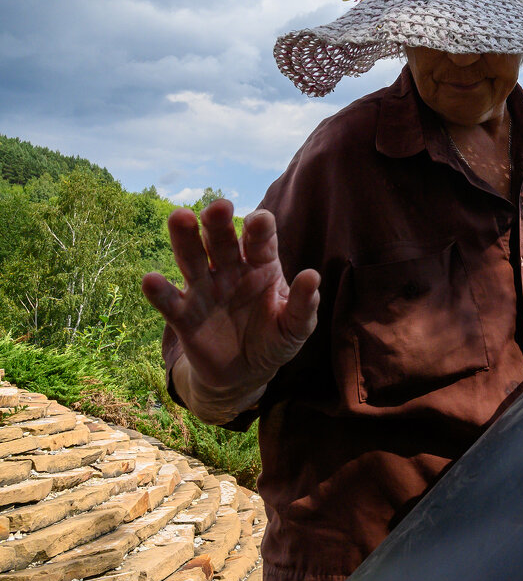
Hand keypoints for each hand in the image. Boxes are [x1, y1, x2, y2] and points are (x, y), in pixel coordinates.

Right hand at [141, 199, 319, 417]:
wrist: (246, 372)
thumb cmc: (275, 339)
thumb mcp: (296, 327)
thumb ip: (304, 304)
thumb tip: (313, 277)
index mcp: (261, 265)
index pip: (260, 240)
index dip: (260, 228)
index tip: (259, 221)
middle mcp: (229, 270)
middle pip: (222, 240)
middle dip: (219, 222)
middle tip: (218, 207)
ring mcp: (204, 290)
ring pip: (191, 258)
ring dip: (184, 238)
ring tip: (179, 217)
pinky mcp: (184, 316)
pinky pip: (170, 302)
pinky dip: (159, 292)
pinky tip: (151, 280)